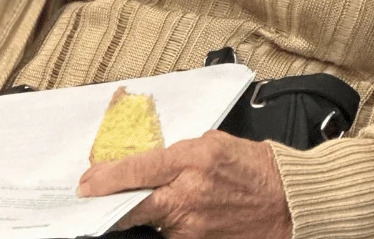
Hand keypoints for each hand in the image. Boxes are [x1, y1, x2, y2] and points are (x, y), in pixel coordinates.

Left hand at [77, 131, 291, 238]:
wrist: (287, 202)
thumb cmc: (252, 167)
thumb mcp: (211, 143)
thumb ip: (176, 152)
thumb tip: (147, 162)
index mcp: (192, 162)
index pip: (138, 170)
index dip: (107, 177)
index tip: (86, 182)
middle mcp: (189, 198)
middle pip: (135, 206)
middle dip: (109, 203)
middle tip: (92, 197)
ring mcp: (193, 228)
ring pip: (154, 220)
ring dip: (149, 209)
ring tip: (167, 195)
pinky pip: (172, 233)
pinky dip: (170, 221)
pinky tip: (181, 210)